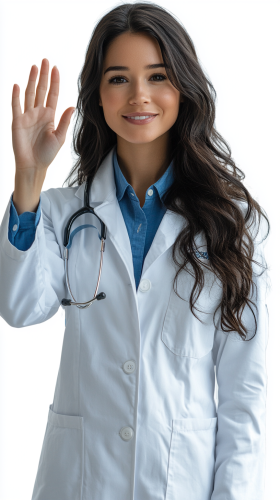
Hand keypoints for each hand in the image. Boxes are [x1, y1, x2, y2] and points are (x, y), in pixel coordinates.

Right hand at [11, 58, 74, 173]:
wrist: (34, 165)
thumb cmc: (47, 154)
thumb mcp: (60, 137)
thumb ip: (65, 122)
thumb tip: (72, 107)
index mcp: (50, 116)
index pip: (53, 94)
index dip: (54, 82)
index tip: (56, 68)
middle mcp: (38, 113)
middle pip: (41, 90)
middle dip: (43, 76)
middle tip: (45, 61)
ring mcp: (27, 116)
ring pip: (29, 94)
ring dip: (31, 80)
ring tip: (34, 67)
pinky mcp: (17, 122)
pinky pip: (16, 106)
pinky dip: (16, 96)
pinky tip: (18, 85)